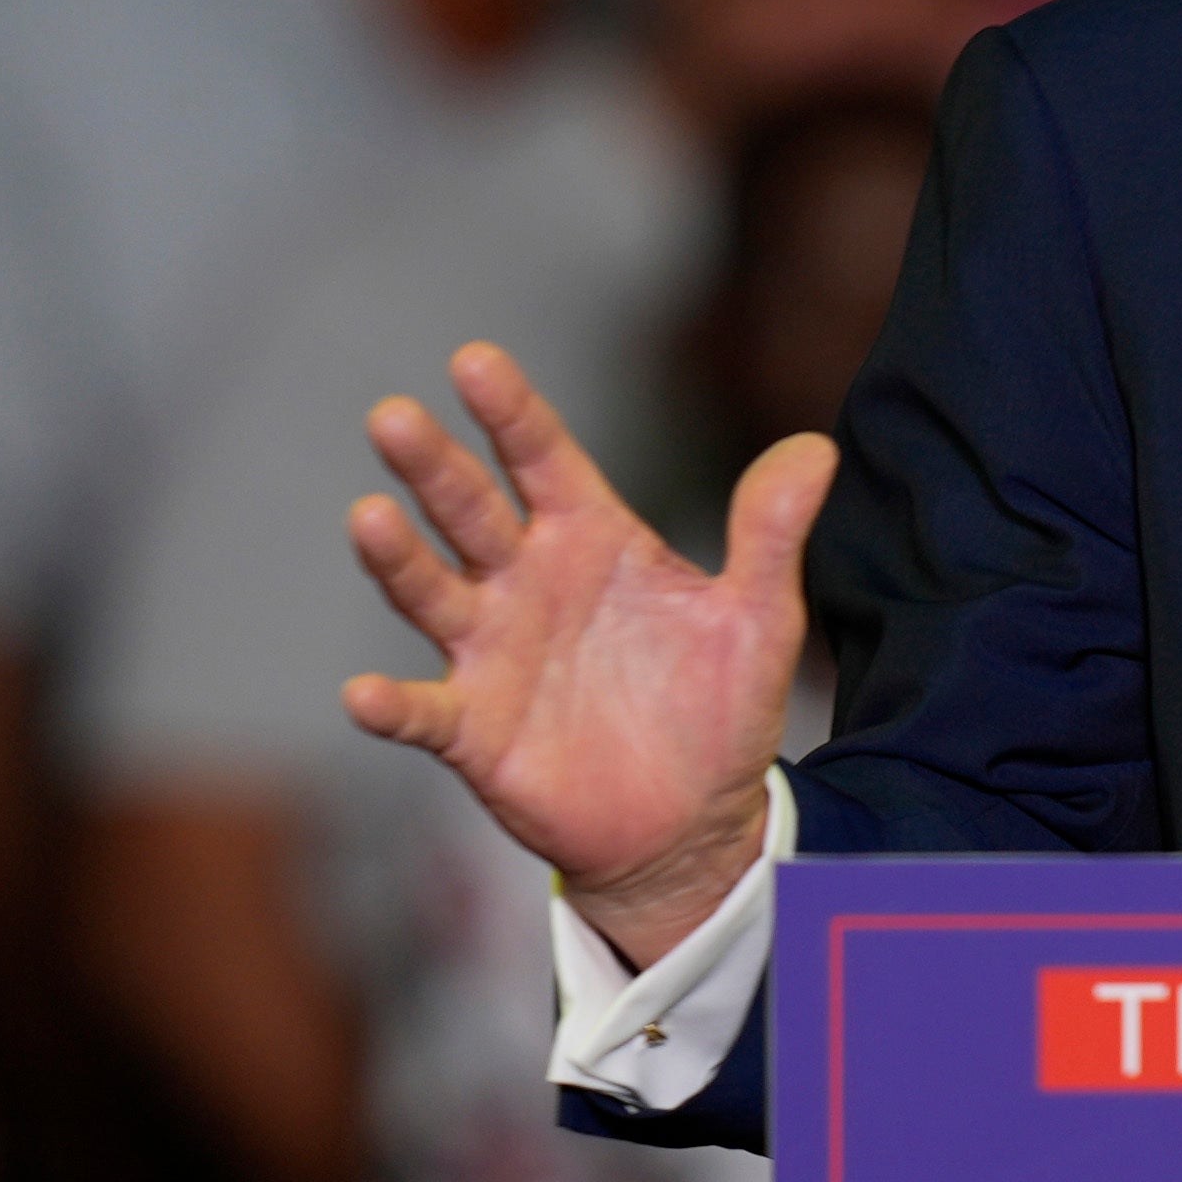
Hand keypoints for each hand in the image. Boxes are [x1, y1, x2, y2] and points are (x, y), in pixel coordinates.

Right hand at [341, 342, 834, 969]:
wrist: (694, 822)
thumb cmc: (718, 706)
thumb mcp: (759, 617)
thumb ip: (771, 533)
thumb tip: (817, 446)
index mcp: (590, 538)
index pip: (542, 458)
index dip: (510, 412)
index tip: (474, 360)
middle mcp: (526, 582)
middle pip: (469, 511)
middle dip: (432, 466)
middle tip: (393, 415)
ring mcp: (492, 654)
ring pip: (431, 593)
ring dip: (398, 559)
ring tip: (370, 516)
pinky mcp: (475, 732)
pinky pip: (423, 713)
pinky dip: (390, 704)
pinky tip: (364, 694)